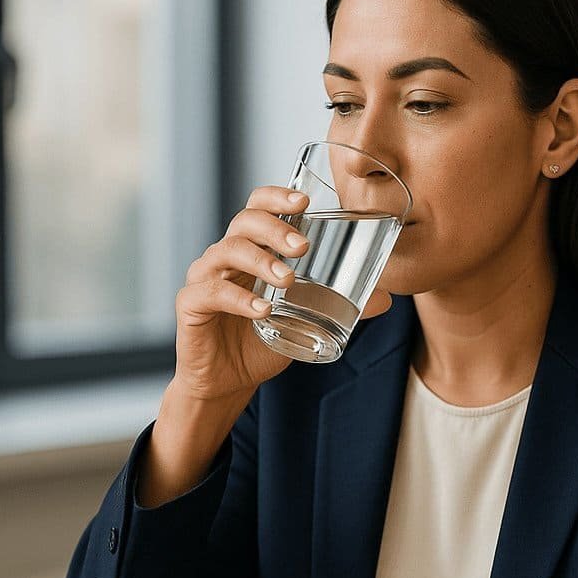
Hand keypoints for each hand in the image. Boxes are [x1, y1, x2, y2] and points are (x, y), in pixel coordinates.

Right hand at [171, 187, 393, 402]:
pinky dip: (238, 299)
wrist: (227, 381)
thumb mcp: (305, 319)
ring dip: (261, 261)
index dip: (277, 197)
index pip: (257, 206)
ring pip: (226, 251)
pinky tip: (262, 310)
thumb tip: (386, 299)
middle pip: (243, 222)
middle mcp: (225, 256)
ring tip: (288, 280)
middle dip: (276, 228)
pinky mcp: (191, 306)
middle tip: (304, 246)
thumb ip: (340, 305)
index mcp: (251, 249)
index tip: (305, 202)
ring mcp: (204, 278)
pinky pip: (210, 292)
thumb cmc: (262, 340)